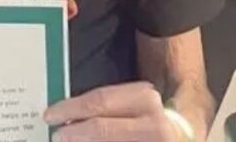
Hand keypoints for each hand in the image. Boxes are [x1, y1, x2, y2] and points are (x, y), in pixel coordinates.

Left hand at [44, 82, 184, 141]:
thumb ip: (107, 107)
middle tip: (56, 136)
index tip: (51, 115)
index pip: (100, 101)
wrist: (184, 134)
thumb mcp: (134, 103)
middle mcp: (154, 125)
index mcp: (145, 99)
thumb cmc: (151, 118)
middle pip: (102, 129)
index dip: (70, 108)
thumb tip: (69, 117)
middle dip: (74, 134)